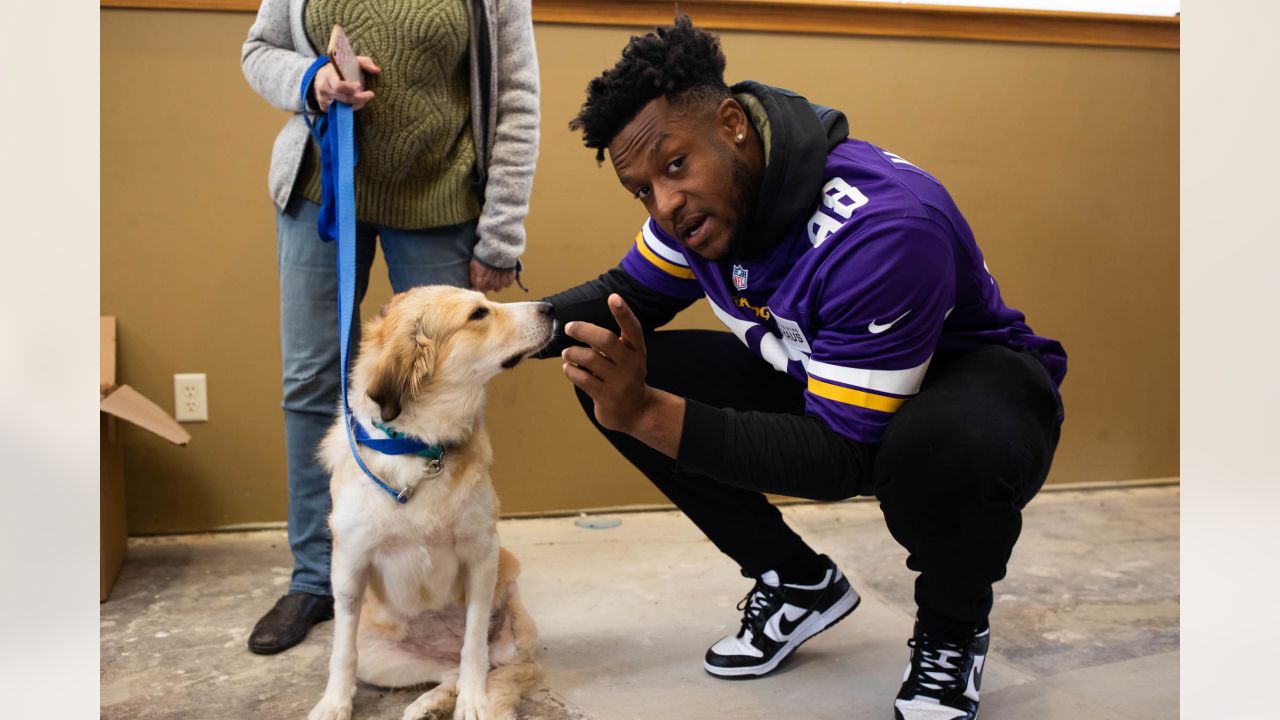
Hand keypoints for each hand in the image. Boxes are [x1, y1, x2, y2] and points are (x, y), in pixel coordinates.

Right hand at [312, 56, 379, 111]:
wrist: (323, 75)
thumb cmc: (341, 68)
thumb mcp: (353, 61)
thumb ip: (366, 63)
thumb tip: (377, 70)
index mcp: (328, 75)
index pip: (338, 85)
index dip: (349, 87)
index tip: (359, 85)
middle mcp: (324, 87)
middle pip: (344, 98)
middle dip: (359, 98)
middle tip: (370, 94)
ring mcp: (323, 98)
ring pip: (343, 106)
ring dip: (356, 104)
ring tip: (363, 98)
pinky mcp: (324, 107)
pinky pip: (339, 112)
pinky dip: (349, 108)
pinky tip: (354, 102)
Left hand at [469, 258, 515, 292]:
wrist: (498, 249)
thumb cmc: (484, 255)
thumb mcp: (473, 264)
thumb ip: (473, 276)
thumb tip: (472, 283)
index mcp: (480, 282)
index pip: (477, 291)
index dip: (477, 287)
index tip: (478, 284)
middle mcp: (490, 285)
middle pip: (487, 289)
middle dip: (486, 284)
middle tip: (487, 275)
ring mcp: (501, 283)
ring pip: (497, 289)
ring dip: (495, 283)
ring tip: (495, 275)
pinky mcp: (509, 279)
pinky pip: (507, 284)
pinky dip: (505, 280)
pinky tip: (503, 274)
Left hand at [561, 294, 653, 433]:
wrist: (636, 412)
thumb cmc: (624, 376)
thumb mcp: (627, 357)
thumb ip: (610, 342)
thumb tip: (578, 326)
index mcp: (637, 350)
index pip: (632, 327)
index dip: (623, 312)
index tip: (613, 297)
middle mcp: (631, 364)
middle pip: (605, 340)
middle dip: (583, 330)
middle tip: (569, 327)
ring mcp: (619, 382)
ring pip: (589, 359)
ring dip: (572, 353)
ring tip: (568, 353)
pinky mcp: (607, 397)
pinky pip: (581, 378)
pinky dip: (570, 370)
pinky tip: (569, 369)